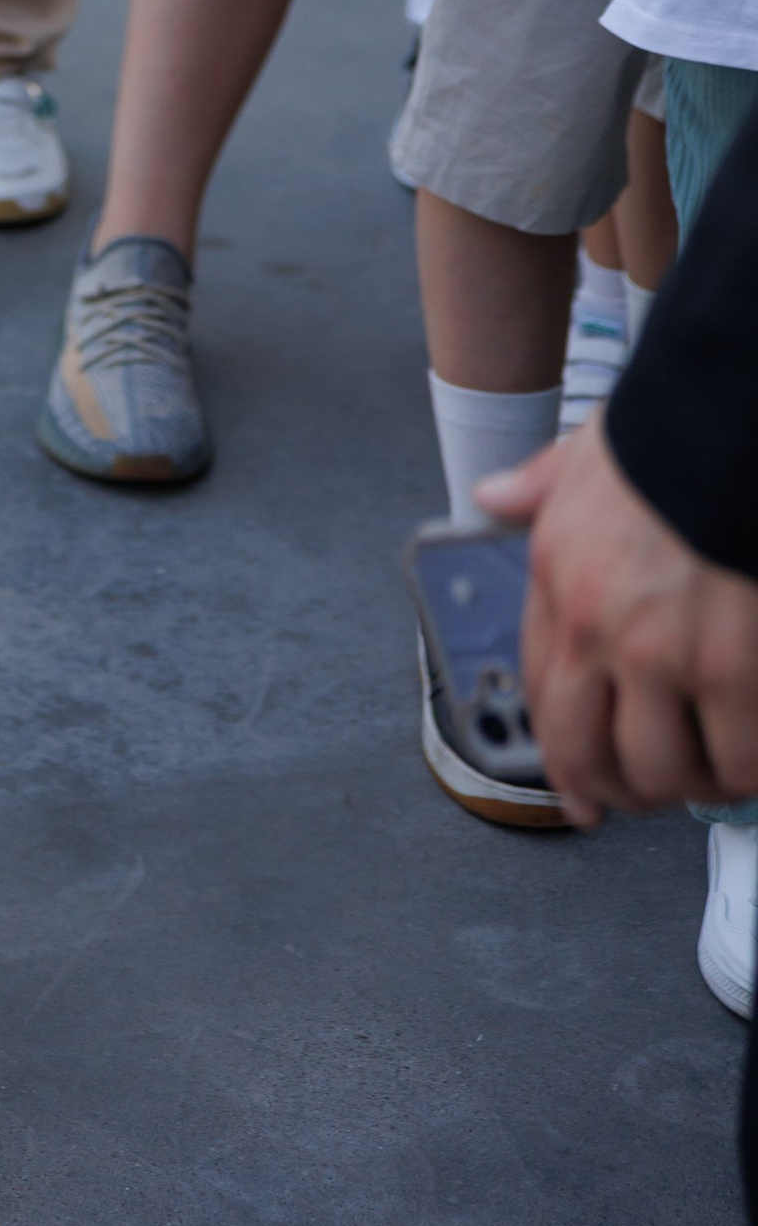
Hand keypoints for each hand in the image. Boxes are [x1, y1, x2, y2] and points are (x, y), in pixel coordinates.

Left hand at [480, 420, 757, 823]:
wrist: (727, 425)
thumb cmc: (667, 437)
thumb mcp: (583, 454)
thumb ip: (537, 486)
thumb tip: (493, 496)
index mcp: (557, 580)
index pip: (542, 693)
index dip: (560, 757)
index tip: (580, 791)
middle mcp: (599, 630)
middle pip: (592, 752)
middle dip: (617, 791)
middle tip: (642, 800)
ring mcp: (666, 658)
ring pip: (665, 768)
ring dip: (687, 783)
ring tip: (708, 773)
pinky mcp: (734, 675)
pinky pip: (739, 758)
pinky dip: (744, 770)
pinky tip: (748, 758)